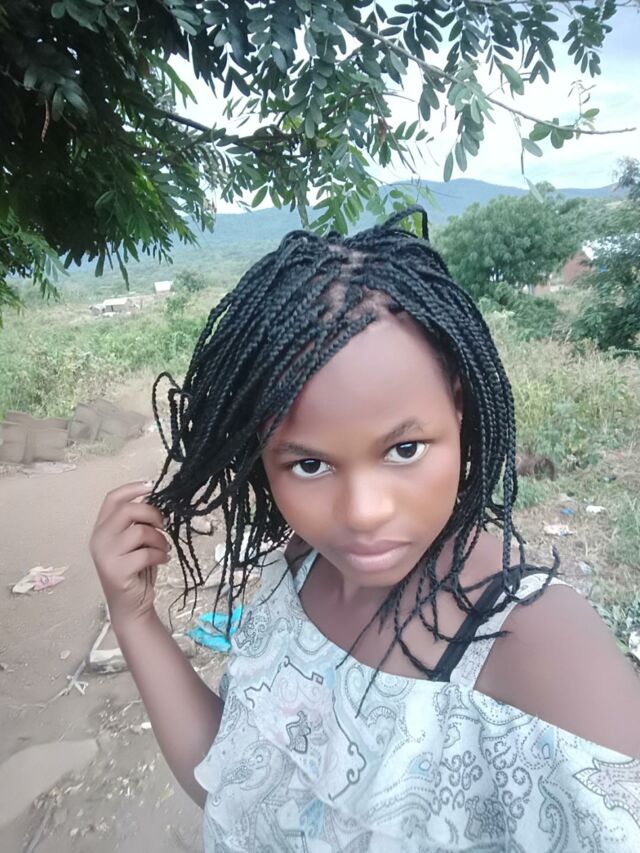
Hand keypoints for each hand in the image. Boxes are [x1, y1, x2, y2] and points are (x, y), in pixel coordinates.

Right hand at [90, 481, 170, 630]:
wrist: (130, 606)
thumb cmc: (135, 570)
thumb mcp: (135, 541)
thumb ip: (138, 522)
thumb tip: (155, 497)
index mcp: (102, 528)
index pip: (112, 498)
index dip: (133, 488)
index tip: (152, 486)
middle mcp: (99, 539)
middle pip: (128, 510)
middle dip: (153, 514)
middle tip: (164, 525)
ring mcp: (105, 555)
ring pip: (140, 531)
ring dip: (159, 539)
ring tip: (163, 549)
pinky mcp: (116, 571)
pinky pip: (146, 553)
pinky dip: (160, 555)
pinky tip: (162, 560)